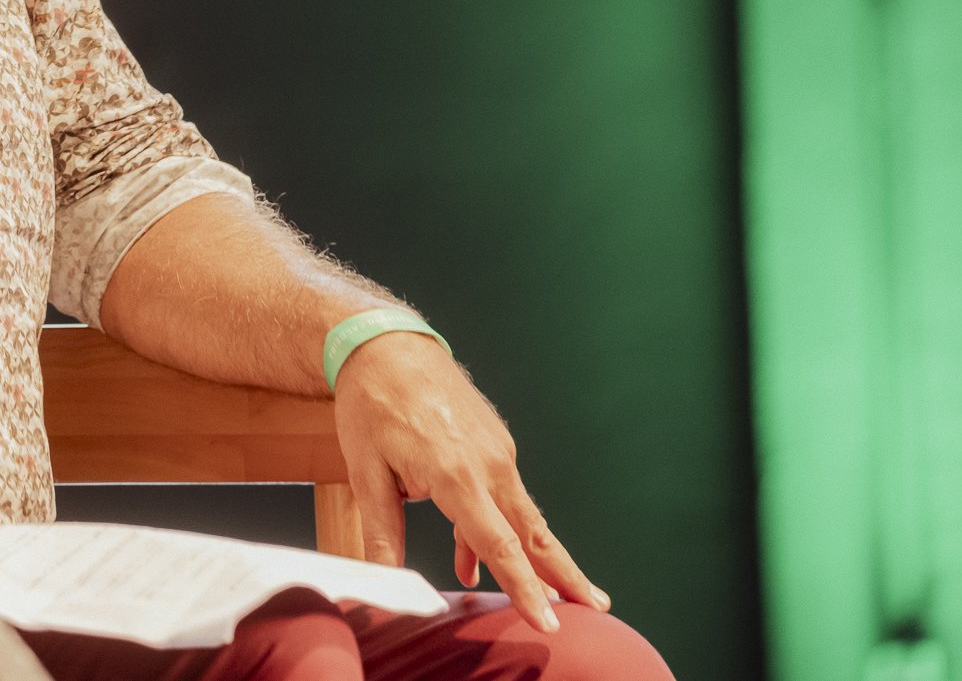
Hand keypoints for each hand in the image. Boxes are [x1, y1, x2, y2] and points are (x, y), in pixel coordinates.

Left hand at [332, 331, 607, 632]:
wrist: (385, 344)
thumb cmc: (371, 404)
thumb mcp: (366, 473)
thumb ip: (382, 532)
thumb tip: (385, 580)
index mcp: (456, 474)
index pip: (498, 545)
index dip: (523, 587)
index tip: (546, 617)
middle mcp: (487, 463)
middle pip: (532, 532)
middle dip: (564, 575)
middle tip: (595, 609)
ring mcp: (496, 450)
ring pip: (524, 514)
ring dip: (541, 555)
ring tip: (559, 592)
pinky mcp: (494, 442)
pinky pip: (503, 494)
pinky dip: (499, 527)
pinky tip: (471, 557)